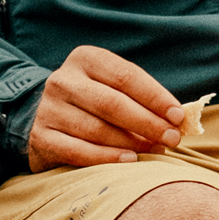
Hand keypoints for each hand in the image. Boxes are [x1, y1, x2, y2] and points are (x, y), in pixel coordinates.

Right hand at [31, 44, 195, 170]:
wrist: (43, 118)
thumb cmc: (93, 103)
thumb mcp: (113, 88)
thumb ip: (142, 99)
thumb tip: (178, 120)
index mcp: (85, 59)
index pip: (125, 76)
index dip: (155, 97)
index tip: (178, 116)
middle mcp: (63, 79)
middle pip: (112, 103)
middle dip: (148, 122)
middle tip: (172, 138)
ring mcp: (48, 108)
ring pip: (97, 129)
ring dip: (131, 143)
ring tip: (154, 151)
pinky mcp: (40, 136)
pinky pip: (78, 150)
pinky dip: (107, 157)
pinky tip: (129, 161)